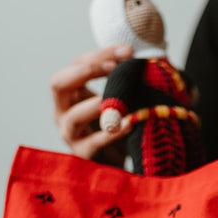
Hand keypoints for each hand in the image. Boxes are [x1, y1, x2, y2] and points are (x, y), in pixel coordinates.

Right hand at [51, 45, 131, 165]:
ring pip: (73, 117)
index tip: (128, 52)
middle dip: (87, 71)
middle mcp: (64, 111)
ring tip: (118, 99)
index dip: (100, 54)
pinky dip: (112, 133)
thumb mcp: (124, 99)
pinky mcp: (83, 156)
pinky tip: (129, 123)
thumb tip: (159, 59)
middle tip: (114, 67)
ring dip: (96, 105)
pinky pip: (93, 143)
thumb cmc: (122, 127)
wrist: (121, 165)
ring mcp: (71, 135)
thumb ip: (132, 81)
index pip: (77, 64)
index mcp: (72, 93)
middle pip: (58, 83)